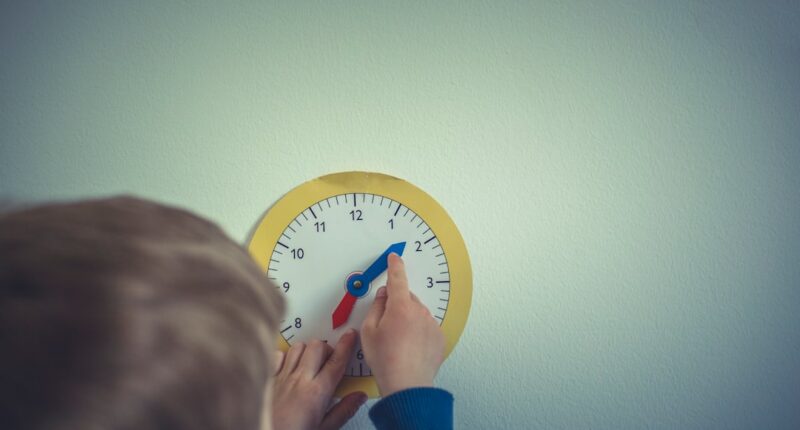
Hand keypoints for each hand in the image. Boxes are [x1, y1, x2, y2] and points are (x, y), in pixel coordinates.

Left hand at [271, 330, 366, 429]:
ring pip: (298, 347)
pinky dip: (285, 356)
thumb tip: (360, 396)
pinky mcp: (268, 379)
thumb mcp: (325, 429)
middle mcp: (299, 379)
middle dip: (326, 349)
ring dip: (307, 351)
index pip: (336, 361)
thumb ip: (343, 411)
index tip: (351, 334)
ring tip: (310, 364)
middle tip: (329, 362)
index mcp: (317, 392)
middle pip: (317, 346)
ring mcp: (281, 377)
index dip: (346, 345)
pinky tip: (289, 367)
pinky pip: (278, 355)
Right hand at [360, 253, 445, 396]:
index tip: (395, 258)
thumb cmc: (386, 360)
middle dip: (397, 305)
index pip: (398, 278)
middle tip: (386, 326)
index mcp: (400, 307)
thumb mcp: (369, 331)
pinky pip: (426, 326)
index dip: (395, 266)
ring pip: (417, 313)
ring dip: (408, 319)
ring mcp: (431, 324)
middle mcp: (419, 312)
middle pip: (406, 298)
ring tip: (398, 342)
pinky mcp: (439, 337)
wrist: (407, 384)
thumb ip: (376, 307)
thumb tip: (383, 295)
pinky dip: (418, 332)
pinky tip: (409, 347)